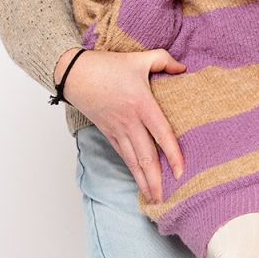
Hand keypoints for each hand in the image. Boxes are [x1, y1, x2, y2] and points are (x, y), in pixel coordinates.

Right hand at [58, 47, 186, 202]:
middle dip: (156, 180)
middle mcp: (130, 122)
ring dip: (143, 181)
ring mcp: (117, 130)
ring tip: (154, 198)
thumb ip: (165, 61)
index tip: (181, 171)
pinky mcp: (108, 133)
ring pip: (133, 161)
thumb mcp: (140, 58)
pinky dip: (131, 170)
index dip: (172, 154)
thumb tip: (183, 69)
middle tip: (166, 198)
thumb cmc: (107, 65)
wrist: (75, 74)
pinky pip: (122, 155)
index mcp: (142, 104)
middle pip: (146, 156)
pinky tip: (139, 180)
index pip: (162, 133)